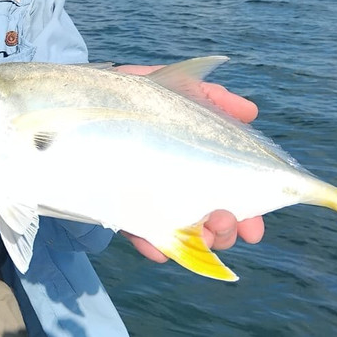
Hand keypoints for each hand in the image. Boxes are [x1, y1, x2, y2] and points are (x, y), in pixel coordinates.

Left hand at [113, 63, 263, 261]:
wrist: (80, 95)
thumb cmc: (136, 93)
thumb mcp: (177, 87)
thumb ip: (212, 98)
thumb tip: (250, 112)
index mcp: (198, 162)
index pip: (230, 192)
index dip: (249, 211)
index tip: (256, 224)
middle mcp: (176, 182)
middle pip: (211, 218)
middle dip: (225, 228)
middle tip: (226, 222)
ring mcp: (147, 194)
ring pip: (179, 229)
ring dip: (196, 239)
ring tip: (202, 236)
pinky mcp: (116, 202)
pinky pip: (136, 228)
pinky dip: (150, 242)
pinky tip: (160, 249)